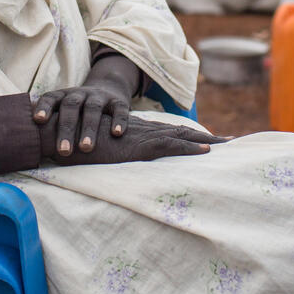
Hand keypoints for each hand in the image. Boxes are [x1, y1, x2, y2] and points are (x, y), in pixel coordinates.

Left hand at [32, 54, 139, 155]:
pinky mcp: (117, 101)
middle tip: (63, 151)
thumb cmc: (77, 112)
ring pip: (93, 109)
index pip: (50, 98)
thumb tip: (21, 142)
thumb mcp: (62, 111)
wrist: (108, 90)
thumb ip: (48, 123)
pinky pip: (118, 109)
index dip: (43, 107)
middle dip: (66, 128)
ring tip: (86, 148)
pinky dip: (118, 121)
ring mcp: (99, 96)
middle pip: (71, 107)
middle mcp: (79, 94)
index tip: (38, 120)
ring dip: (89, 128)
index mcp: (62, 96)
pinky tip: (116, 134)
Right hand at [39, 114, 228, 165]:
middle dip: (207, 137)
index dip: (188, 137)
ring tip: (229, 144)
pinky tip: (208, 149)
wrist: (59, 132)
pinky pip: (171, 145)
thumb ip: (102, 152)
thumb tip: (104, 162)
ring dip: (206, 141)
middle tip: (233, 141)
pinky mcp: (137, 145)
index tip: (211, 141)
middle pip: (181, 132)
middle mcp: (141, 131)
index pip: (167, 133)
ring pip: (181, 137)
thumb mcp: (93, 149)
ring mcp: (141, 137)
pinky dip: (190, 147)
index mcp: (134, 133)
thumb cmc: (72, 143)